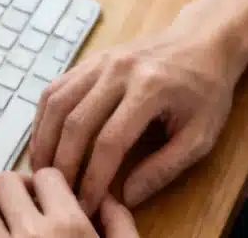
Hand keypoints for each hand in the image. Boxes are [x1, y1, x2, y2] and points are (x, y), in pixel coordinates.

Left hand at [0, 169, 138, 237]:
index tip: (50, 201)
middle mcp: (32, 236)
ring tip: (3, 227)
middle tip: (24, 210)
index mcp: (70, 228)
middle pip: (5, 181)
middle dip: (15, 193)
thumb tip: (110, 196)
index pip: (48, 175)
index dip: (50, 185)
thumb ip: (121, 226)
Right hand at [28, 11, 245, 214]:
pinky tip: (44, 140)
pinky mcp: (91, 60)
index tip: (87, 205)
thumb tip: (127, 197)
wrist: (202, 41)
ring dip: (44, 140)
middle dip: (62, 164)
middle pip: (76, 122)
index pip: (109, 141)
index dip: (94, 178)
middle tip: (58, 193)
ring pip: (57, 102)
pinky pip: (56, 88)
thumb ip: (165, 168)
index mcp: (150, 89)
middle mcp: (119, 70)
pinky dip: (44, 118)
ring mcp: (101, 61)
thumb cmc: (206, 90)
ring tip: (41, 171)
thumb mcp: (201, 136)